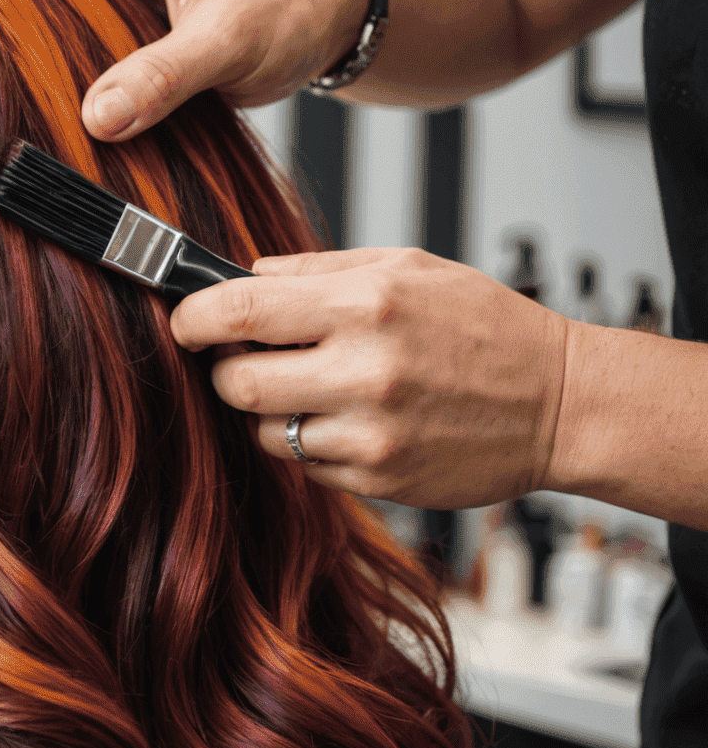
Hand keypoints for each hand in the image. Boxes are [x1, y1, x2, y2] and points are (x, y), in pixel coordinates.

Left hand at [170, 247, 571, 508]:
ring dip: (269, 411)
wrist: (561, 403)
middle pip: (233, 383)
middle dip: (225, 370)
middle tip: (248, 359)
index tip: (185, 321)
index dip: (194, 318)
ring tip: (317, 389)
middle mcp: (364, 370)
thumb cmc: (485, 328)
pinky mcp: (376, 480)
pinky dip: (311, 444)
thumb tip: (246, 274)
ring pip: (262, 430)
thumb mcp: (408, 267)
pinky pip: (304, 464)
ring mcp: (368, 433)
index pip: (239, 311)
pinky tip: (352, 421)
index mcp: (366, 305)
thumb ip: (318, 270)